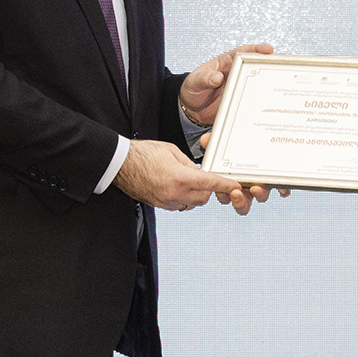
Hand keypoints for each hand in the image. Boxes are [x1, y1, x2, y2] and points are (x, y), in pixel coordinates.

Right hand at [115, 138, 243, 212]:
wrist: (121, 165)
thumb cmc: (143, 153)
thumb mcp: (172, 151)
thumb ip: (189, 164)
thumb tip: (199, 172)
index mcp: (180, 177)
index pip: (210, 184)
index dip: (226, 185)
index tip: (236, 186)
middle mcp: (175, 193)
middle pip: (204, 198)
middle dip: (209, 190)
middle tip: (206, 179)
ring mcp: (167, 202)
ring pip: (193, 204)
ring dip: (196, 195)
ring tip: (189, 182)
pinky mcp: (160, 205)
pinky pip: (180, 206)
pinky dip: (184, 199)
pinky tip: (178, 187)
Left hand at [179, 42, 274, 126]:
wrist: (191, 110)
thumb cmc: (193, 88)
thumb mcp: (195, 81)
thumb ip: (205, 78)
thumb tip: (217, 77)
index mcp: (227, 63)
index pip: (244, 52)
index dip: (257, 49)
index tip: (268, 49)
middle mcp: (237, 75)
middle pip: (257, 68)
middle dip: (270, 67)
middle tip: (281, 69)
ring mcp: (240, 89)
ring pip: (258, 85)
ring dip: (269, 86)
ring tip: (280, 89)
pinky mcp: (241, 103)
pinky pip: (253, 103)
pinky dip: (261, 105)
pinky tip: (269, 109)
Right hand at [197, 131, 290, 214]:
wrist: (260, 133)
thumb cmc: (237, 143)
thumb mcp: (224, 140)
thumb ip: (214, 140)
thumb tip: (206, 139)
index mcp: (231, 182)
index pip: (225, 196)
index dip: (223, 197)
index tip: (222, 191)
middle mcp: (247, 187)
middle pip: (242, 204)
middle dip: (239, 202)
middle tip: (236, 193)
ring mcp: (263, 184)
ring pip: (261, 197)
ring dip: (258, 195)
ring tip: (256, 187)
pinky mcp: (278, 179)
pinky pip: (282, 189)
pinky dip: (282, 190)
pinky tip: (281, 187)